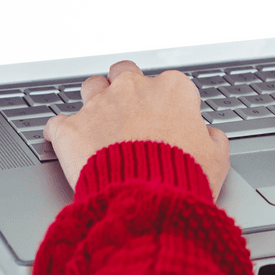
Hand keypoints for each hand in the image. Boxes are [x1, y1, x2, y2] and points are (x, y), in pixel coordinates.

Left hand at [43, 61, 229, 200]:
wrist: (146, 201)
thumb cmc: (183, 177)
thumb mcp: (216, 158)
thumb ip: (213, 139)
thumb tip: (210, 136)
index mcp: (172, 90)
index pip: (169, 83)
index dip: (167, 103)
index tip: (167, 119)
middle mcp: (134, 90)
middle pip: (124, 73)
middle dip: (124, 88)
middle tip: (128, 111)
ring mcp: (100, 106)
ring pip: (90, 86)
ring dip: (93, 102)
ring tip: (97, 122)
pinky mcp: (72, 129)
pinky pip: (58, 124)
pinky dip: (62, 133)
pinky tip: (67, 143)